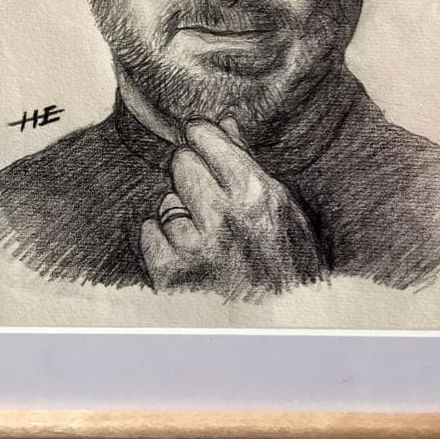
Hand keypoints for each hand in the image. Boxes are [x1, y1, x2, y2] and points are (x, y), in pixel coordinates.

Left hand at [140, 118, 323, 300]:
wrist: (289, 316)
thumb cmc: (289, 255)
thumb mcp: (281, 202)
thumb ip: (247, 160)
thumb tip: (224, 122)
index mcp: (254, 192)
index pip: (205, 138)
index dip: (202, 135)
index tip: (200, 137)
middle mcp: (223, 217)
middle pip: (181, 164)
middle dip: (192, 173)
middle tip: (208, 193)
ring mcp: (197, 249)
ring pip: (166, 203)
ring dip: (180, 213)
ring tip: (204, 230)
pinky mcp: (174, 276)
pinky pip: (150, 235)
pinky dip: (161, 238)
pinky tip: (184, 245)